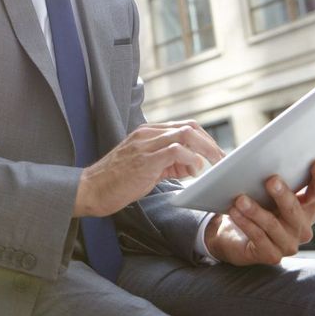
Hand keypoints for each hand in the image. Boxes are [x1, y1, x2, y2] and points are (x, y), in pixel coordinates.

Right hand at [74, 121, 223, 216]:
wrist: (92, 189)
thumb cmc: (118, 181)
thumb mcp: (146, 167)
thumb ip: (169, 162)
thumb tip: (192, 164)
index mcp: (148, 132)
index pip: (185, 126)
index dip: (205, 140)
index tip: (216, 155)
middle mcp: (147, 133)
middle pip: (190, 127)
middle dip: (211, 143)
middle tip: (222, 160)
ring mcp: (146, 144)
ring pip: (186, 134)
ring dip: (206, 150)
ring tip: (213, 166)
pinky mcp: (145, 159)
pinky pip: (176, 150)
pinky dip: (191, 159)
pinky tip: (194, 172)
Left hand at [205, 159, 314, 265]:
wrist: (232, 235)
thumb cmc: (253, 205)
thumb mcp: (261, 189)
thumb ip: (265, 173)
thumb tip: (253, 151)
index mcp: (306, 207)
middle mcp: (302, 227)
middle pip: (297, 210)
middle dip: (285, 195)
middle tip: (272, 180)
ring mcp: (288, 244)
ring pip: (274, 224)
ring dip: (256, 211)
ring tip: (241, 199)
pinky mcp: (272, 255)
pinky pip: (258, 237)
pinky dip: (246, 223)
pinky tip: (235, 212)